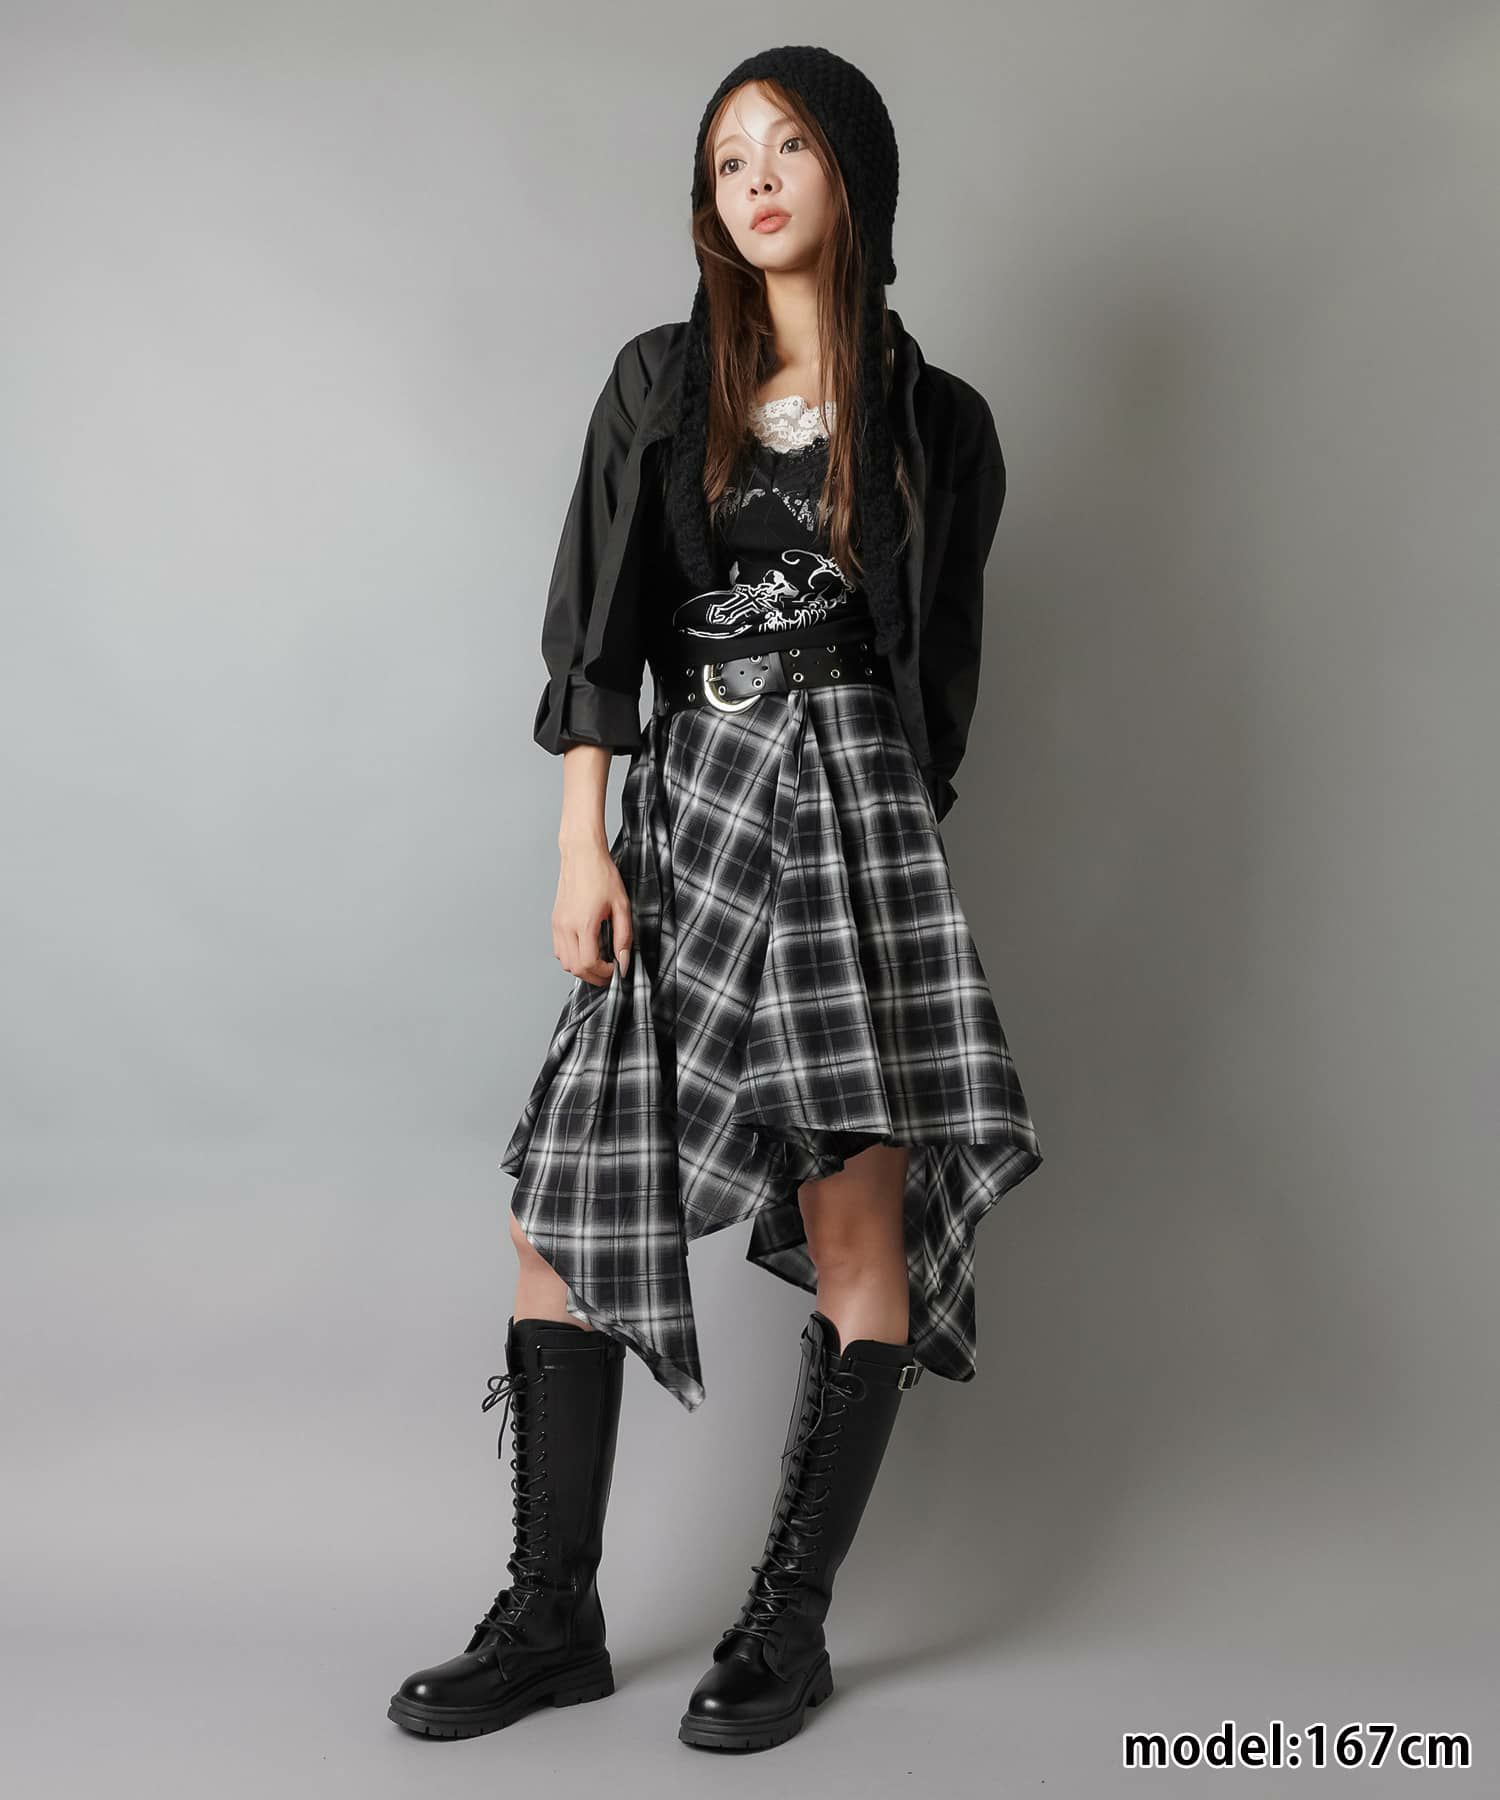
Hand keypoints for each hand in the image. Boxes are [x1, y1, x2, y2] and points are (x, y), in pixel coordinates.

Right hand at [553, 841, 632, 986]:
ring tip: (599, 961)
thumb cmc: (602, 875)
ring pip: (565, 962)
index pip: (589, 964)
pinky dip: (572, 956)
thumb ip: (624, 937)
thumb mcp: (622, 906)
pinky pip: (559, 949)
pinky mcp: (555, 920)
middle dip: (594, 975)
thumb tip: (623, 960)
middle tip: (610, 971)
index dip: (604, 973)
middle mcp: (566, 926)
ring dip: (582, 967)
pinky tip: (586, 948)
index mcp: (583, 923)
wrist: (582, 855)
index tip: (616, 970)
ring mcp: (558, 924)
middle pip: (575, 968)